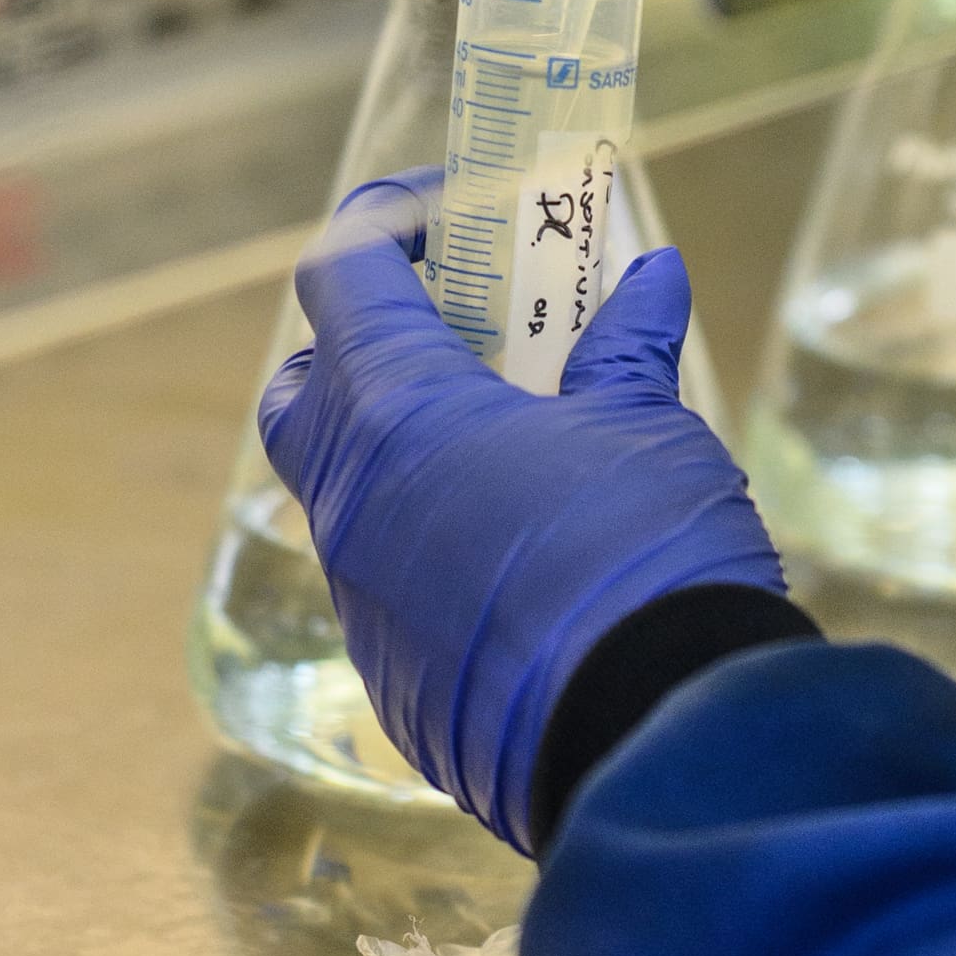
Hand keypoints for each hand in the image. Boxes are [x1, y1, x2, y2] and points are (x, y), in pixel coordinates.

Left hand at [261, 187, 788, 848]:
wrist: (652, 743)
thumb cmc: (643, 554)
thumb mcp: (650, 429)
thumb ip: (628, 349)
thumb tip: (647, 281)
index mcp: (397, 414)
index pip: (341, 276)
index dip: (386, 222)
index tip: (449, 211)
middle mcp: (352, 502)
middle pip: (303, 390)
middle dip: (359, 344)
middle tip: (452, 331)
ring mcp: (361, 599)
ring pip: (347, 495)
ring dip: (408, 452)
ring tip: (513, 441)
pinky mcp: (392, 677)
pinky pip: (389, 583)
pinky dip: (436, 543)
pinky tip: (528, 550)